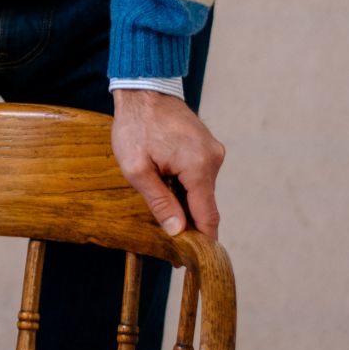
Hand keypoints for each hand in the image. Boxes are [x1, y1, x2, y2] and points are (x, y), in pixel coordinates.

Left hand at [110, 89, 224, 239]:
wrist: (144, 89)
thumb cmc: (135, 126)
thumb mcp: (137, 169)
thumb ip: (160, 202)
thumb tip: (177, 232)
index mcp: (199, 167)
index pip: (208, 216)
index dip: (200, 241)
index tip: (190, 259)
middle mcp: (213, 159)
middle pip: (205, 205)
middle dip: (188, 221)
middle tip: (166, 239)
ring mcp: (213, 151)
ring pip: (201, 190)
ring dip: (184, 200)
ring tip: (158, 198)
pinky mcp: (207, 146)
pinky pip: (199, 175)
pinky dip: (185, 185)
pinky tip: (165, 181)